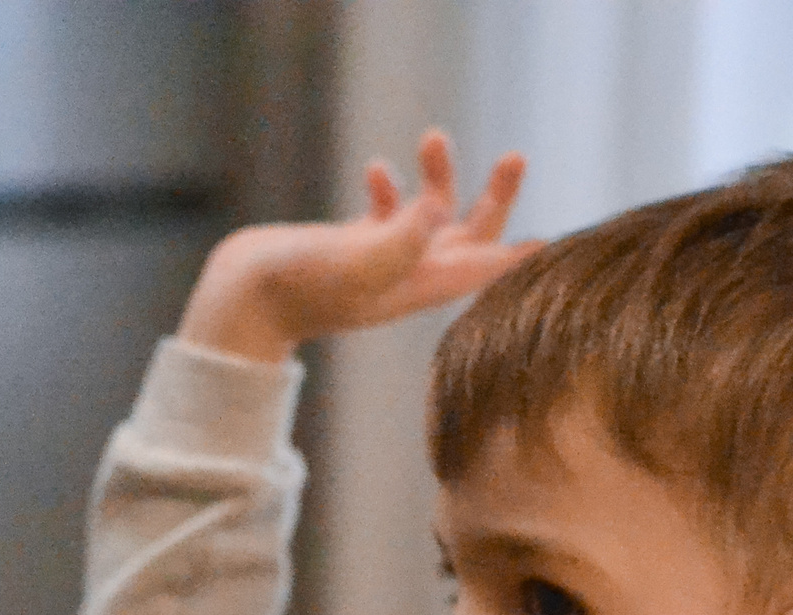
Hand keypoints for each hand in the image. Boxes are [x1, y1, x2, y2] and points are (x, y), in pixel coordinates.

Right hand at [177, 130, 534, 362]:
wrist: (239, 300)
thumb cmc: (297, 286)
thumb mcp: (355, 258)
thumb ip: (401, 234)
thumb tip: (439, 207)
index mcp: (418, 286)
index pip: (484, 269)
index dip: (519, 255)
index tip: (553, 241)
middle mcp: (407, 278)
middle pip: (469, 239)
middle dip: (494, 198)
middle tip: (515, 157)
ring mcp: (380, 265)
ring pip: (428, 221)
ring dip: (437, 178)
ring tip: (432, 135)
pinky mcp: (351, 250)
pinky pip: (385, 219)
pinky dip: (388, 193)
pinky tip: (377, 168)